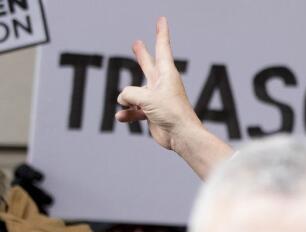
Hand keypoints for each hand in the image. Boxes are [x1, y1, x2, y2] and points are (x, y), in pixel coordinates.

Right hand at [115, 17, 231, 178]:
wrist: (181, 136)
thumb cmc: (171, 114)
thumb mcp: (146, 97)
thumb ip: (129, 93)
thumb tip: (122, 99)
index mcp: (166, 74)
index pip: (162, 48)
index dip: (161, 33)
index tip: (162, 20)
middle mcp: (162, 84)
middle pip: (148, 65)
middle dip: (142, 55)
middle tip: (137, 44)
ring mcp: (157, 99)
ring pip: (136, 92)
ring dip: (128, 99)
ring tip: (124, 104)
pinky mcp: (153, 113)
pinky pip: (134, 110)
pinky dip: (127, 114)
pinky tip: (122, 117)